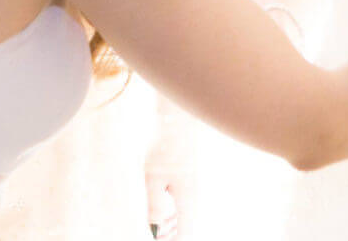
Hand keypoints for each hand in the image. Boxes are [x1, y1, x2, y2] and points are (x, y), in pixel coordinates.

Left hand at [145, 100, 202, 240]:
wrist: (178, 117)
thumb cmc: (164, 146)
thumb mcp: (153, 179)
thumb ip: (154, 206)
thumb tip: (154, 227)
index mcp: (188, 198)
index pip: (185, 234)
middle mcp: (195, 193)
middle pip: (187, 225)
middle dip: (170, 235)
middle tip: (155, 237)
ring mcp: (193, 183)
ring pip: (186, 213)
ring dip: (171, 223)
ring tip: (157, 228)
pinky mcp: (189, 174)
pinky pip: (184, 200)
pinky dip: (174, 209)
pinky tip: (163, 207)